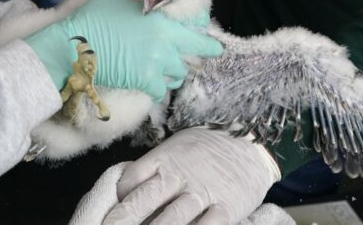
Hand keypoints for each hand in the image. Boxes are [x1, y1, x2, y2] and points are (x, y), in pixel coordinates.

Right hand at [24, 0, 222, 99]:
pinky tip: (150, 85)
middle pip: (197, 50)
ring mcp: (157, 62)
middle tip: (209, 53)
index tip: (204, 33)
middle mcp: (165, 40)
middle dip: (202, 52)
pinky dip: (157, 89)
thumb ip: (139, 0)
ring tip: (164, 71)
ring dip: (173, 72)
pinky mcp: (146, 81)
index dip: (201, 27)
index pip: (197, 23)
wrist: (74, 47)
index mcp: (161, 17)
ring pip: (179, 73)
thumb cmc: (91, 19)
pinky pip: (162, 90)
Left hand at [103, 128, 280, 224]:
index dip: (118, 198)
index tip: (110, 213)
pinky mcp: (227, 207)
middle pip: (145, 199)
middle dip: (122, 220)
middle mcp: (180, 174)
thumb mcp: (177, 147)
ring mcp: (204, 192)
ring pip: (172, 218)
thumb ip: (155, 168)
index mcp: (165, 157)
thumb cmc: (208, 149)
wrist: (252, 144)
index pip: (133, 178)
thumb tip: (127, 191)